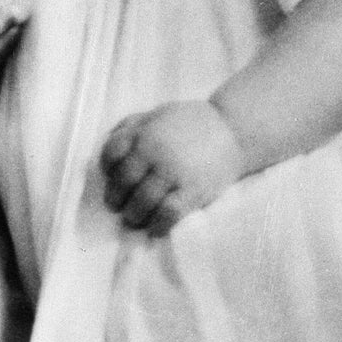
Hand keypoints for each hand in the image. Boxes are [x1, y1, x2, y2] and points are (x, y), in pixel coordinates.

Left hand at [100, 100, 243, 234]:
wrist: (234, 130)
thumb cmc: (193, 122)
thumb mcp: (158, 114)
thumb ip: (132, 124)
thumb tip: (110, 141)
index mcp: (145, 133)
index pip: (111, 154)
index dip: (107, 170)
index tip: (111, 179)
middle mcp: (155, 153)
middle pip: (123, 182)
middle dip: (116, 198)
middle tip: (118, 207)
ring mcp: (174, 173)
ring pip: (142, 202)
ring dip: (134, 216)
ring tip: (135, 219)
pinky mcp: (193, 190)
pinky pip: (168, 214)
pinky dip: (158, 225)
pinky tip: (156, 228)